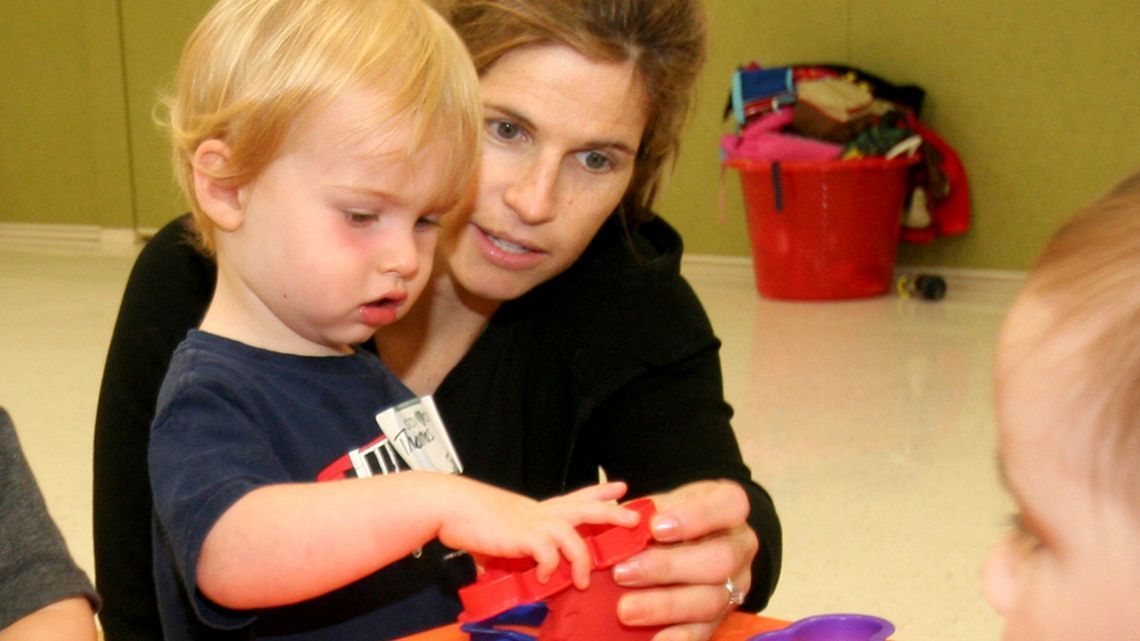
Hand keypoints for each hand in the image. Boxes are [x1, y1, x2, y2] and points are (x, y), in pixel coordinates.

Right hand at [438, 480, 636, 588]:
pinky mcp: (522, 536)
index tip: (619, 486)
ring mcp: (532, 522)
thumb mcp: (495, 532)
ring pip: (573, 535)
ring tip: (584, 581)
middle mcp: (539, 512)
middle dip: (612, 512)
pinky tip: (547, 579)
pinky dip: (551, 568)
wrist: (447, 505)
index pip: (574, 496)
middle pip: (585, 508)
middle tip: (635, 516)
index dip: (598, 491)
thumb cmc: (466, 518)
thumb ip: (506, 549)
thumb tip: (496, 569)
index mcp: (535, 510)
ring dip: (582, 559)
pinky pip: (548, 554)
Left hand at [611, 480, 758, 640]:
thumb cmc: (676, 514)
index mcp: (730, 506)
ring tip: (625, 609)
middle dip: (668, 568)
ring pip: (712, 600)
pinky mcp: (724, 615)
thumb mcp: (667, 500)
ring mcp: (736, 583)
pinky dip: (678, 636)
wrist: (693, 538)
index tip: (655, 527)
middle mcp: (740, 546)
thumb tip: (620, 522)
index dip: (695, 518)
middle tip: (623, 573)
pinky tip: (653, 638)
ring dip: (665, 606)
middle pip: (720, 559)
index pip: (729, 506)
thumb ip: (648, 510)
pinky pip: (705, 630)